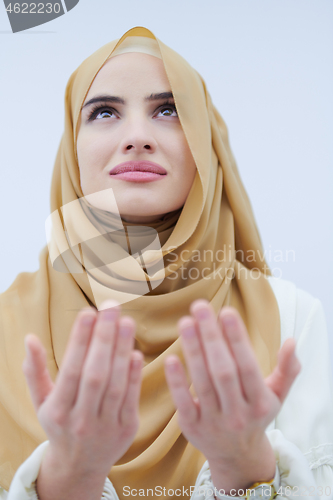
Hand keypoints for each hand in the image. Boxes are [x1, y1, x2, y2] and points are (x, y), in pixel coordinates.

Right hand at [22, 301, 142, 499]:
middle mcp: (81, 420)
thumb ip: (35, 370)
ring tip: (126, 321)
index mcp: (58, 411)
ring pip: (116, 384)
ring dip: (122, 351)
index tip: (87, 312)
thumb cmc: (59, 423)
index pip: (70, 370)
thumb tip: (30, 338)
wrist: (79, 465)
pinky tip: (135, 352)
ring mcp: (106, 427)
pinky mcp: (127, 430)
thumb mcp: (42, 401)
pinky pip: (131, 399)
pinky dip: (134, 375)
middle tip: (111, 307)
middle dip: (104, 338)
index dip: (80, 340)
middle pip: (95, 375)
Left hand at [164, 300, 300, 493]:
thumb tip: (291, 341)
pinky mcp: (192, 427)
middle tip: (200, 306)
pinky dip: (177, 381)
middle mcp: (238, 414)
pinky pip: (183, 402)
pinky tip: (171, 358)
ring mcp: (214, 422)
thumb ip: (287, 369)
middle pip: (223, 371)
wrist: (237, 455)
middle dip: (211, 336)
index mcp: (260, 403)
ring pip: (202, 382)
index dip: (237, 339)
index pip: (248, 366)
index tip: (226, 311)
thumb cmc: (256, 413)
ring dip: (193, 350)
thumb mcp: (277, 394)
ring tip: (185, 322)